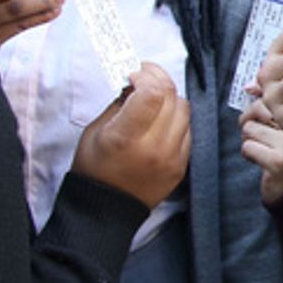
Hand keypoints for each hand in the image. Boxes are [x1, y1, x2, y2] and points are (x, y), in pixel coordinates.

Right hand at [71, 62, 190, 207]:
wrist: (106, 208)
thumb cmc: (94, 168)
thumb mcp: (95, 131)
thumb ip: (118, 103)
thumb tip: (135, 82)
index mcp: (127, 137)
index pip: (153, 94)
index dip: (146, 75)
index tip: (134, 74)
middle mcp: (154, 147)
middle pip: (171, 97)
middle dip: (158, 78)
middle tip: (144, 76)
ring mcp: (172, 158)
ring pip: (184, 110)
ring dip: (169, 97)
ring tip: (153, 98)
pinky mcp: (181, 166)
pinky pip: (188, 130)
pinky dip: (176, 118)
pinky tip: (161, 120)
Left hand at [239, 98, 282, 204]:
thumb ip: (271, 102)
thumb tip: (250, 86)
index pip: (273, 94)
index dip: (262, 105)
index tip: (267, 118)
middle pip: (259, 107)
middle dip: (253, 119)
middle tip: (261, 132)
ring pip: (249, 128)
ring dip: (251, 139)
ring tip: (264, 147)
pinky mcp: (279, 163)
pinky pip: (247, 147)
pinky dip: (249, 154)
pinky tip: (262, 160)